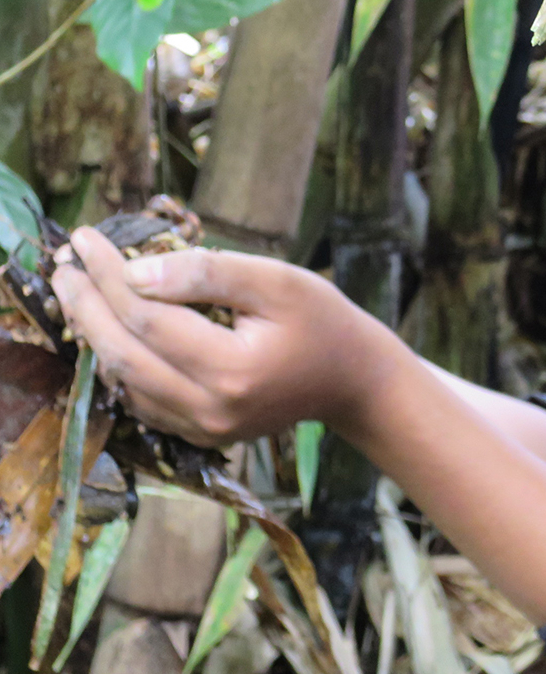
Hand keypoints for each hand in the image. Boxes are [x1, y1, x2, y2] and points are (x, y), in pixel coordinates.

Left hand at [51, 227, 383, 446]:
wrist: (353, 379)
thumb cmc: (322, 319)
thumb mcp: (276, 281)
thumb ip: (208, 273)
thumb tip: (136, 271)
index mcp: (231, 370)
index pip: (147, 318)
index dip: (109, 277)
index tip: (87, 239)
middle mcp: (210, 410)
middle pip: (123, 355)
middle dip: (86, 306)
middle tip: (64, 263)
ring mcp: (203, 430)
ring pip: (125, 382)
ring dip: (95, 334)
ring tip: (77, 290)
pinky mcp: (200, 434)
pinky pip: (141, 400)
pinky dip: (118, 362)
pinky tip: (110, 329)